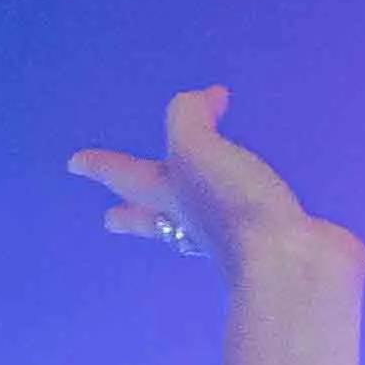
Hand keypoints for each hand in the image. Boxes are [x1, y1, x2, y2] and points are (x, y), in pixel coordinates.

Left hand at [67, 81, 361, 364]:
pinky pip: (253, 221)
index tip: (74, 162)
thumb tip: (209, 97)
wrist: (291, 267)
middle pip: (154, 215)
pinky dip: (249, 211)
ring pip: (201, 223)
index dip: (103, 164)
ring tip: (187, 212)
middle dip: (133, 213)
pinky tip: (260, 212)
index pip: (127, 175)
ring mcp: (233, 238)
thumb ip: (190, 115)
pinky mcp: (272, 241)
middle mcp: (197, 221)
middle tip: (109, 218)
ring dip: (190, 216)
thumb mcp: (197, 148)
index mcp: (171, 198)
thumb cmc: (235, 209)